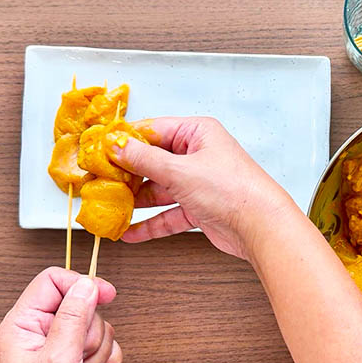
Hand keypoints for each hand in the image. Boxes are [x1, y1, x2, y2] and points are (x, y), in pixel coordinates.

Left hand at [0, 267, 121, 362]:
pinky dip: (106, 361)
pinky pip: (108, 345)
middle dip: (90, 330)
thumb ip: (73, 317)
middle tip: (78, 352)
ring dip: (98, 350)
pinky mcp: (80, 359)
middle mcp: (42, 331)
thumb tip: (87, 284)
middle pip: (82, 304)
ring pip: (99, 325)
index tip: (105, 294)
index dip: (81, 283)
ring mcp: (62, 346)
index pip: (54, 281)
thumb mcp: (56, 358)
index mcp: (24, 323)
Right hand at [108, 116, 296, 259]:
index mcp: (197, 133)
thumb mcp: (181, 170)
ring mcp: (199, 183)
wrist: (261, 227)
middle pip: (153, 161)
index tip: (100, 151)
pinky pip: (168, 214)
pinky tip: (130, 231)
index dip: (125, 142)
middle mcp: (198, 155)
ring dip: (136, 201)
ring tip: (110, 208)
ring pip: (158, 189)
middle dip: (127, 175)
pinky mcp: (199, 209)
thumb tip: (117, 146)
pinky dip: (150, 224)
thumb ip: (145, 159)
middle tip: (100, 182)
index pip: (153, 131)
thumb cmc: (233, 190)